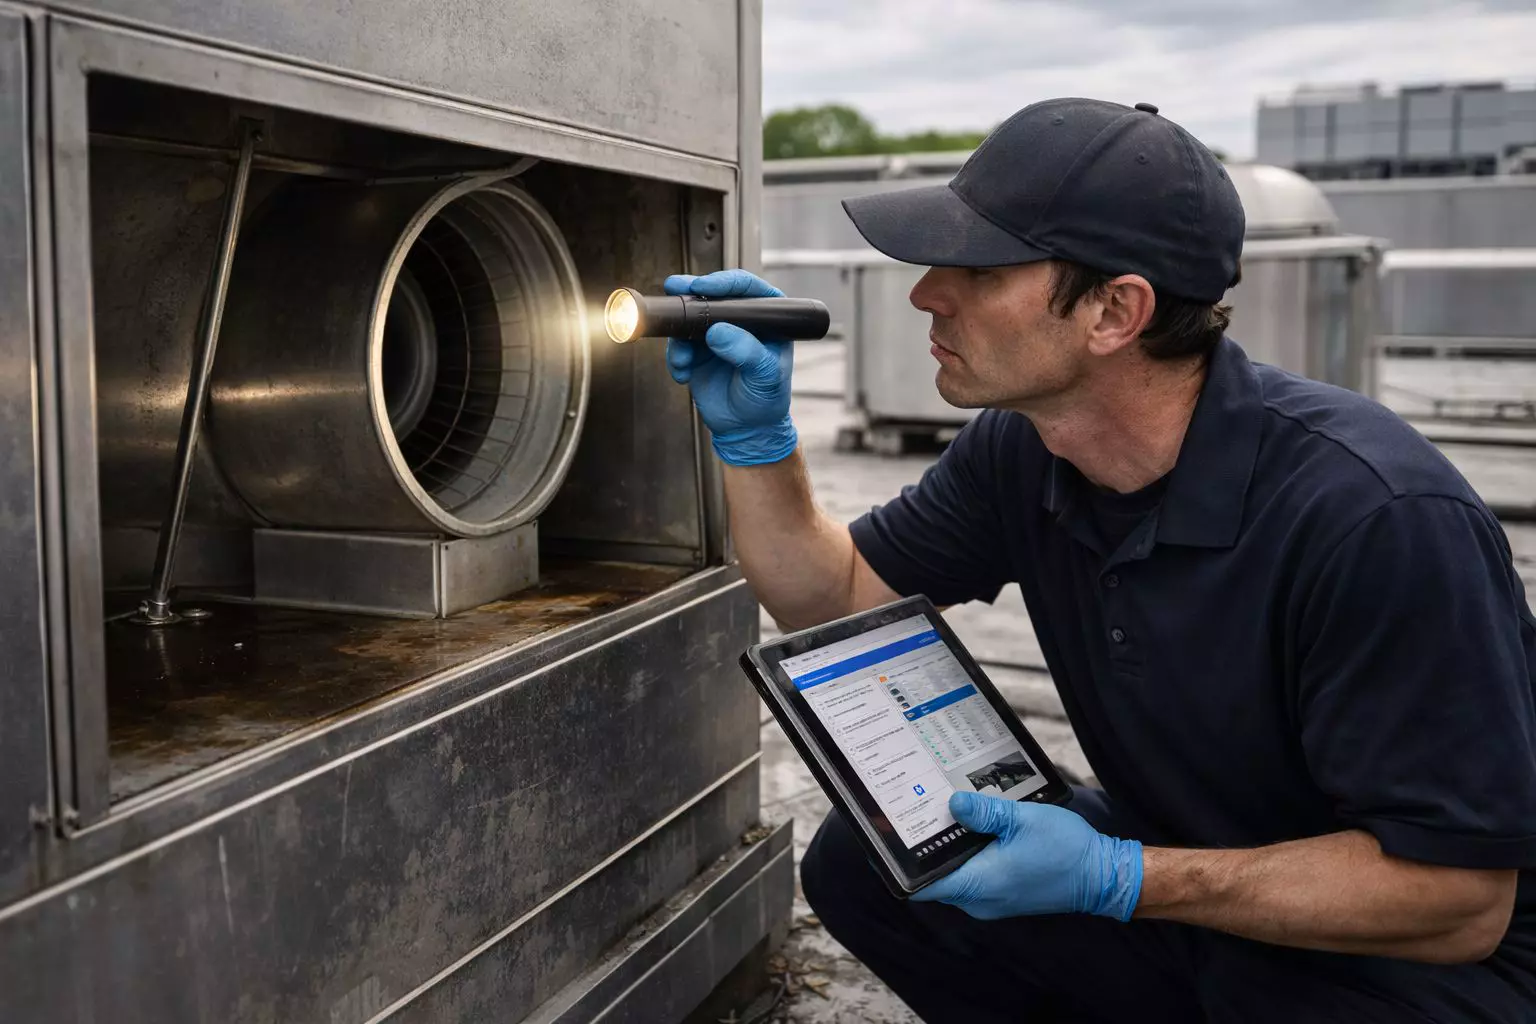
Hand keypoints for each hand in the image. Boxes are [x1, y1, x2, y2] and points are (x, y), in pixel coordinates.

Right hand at [663, 270, 796, 465]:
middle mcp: (739, 320)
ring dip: (679, 337)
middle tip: (674, 289)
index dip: (723, 282)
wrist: (746, 427)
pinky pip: (677, 344)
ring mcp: (716, 334)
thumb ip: (746, 352)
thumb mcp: (764, 375)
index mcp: (766, 317)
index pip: (746, 288)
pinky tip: (684, 374)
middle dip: (690, 293)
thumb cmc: (766, 400)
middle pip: (712, 295)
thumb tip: (718, 331)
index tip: (703, 287)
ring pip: (689, 319)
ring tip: (684, 360)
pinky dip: (675, 358)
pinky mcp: (696, 351)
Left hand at [911, 791, 1142, 921]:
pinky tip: (971, 822)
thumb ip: (984, 812)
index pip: (920, 884)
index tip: (883, 840)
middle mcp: (979, 899)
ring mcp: (990, 898)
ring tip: (939, 809)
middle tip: (910, 810)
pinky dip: (966, 850)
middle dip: (922, 845)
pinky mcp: (1002, 890)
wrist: (1103, 875)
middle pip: (934, 875)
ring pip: (954, 871)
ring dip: (947, 845)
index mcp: (978, 885)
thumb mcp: (1022, 820)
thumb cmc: (1066, 849)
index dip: (897, 864)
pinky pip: (972, 872)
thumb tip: (951, 805)